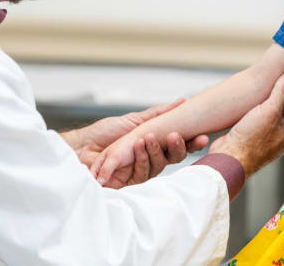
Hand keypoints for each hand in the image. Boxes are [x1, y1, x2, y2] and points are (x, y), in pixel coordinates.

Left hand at [60, 99, 208, 185]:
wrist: (80, 147)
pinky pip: (141, 174)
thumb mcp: (134, 119)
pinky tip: (137, 147)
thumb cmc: (104, 133)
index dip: (191, 143)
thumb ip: (158, 113)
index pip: (178, 147)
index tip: (204, 136)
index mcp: (153, 146)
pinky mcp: (128, 183)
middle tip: (175, 135)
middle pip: (172, 158)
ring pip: (158, 165)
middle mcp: (149, 161)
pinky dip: (139, 159)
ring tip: (146, 137)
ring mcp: (139, 172)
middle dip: (178, 148)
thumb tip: (181, 101)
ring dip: (153, 150)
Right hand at [209, 68, 283, 176]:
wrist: (229, 160)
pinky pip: (262, 116)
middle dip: (282, 89)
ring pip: (274, 109)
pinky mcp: (257, 136)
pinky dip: (259, 106)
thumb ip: (282, 91)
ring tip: (261, 85)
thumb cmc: (250, 140)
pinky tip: (251, 99)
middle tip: (272, 75)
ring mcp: (271, 135)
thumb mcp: (269, 110)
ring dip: (269, 97)